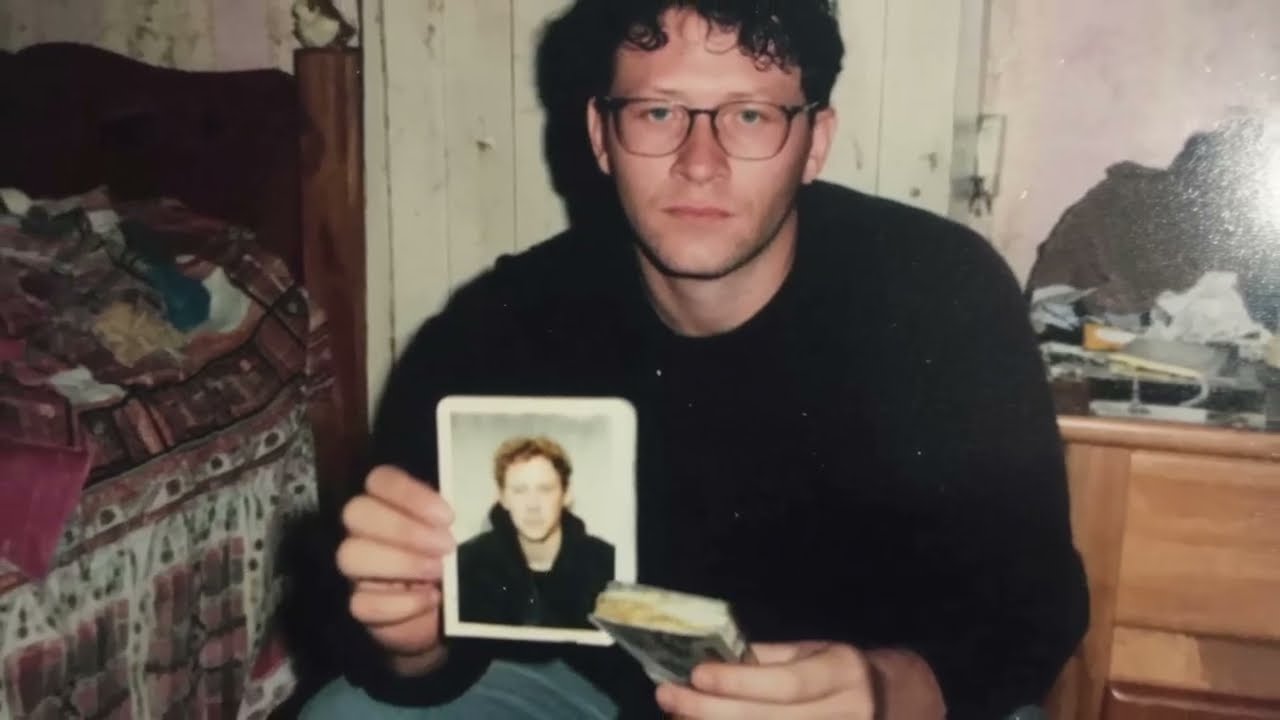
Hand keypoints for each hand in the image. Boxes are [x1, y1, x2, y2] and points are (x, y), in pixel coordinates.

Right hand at [336, 465, 456, 670]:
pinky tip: (430, 600)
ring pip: (349, 555)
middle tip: (446, 546)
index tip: (448, 516)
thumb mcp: (469, 530)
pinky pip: (361, 604)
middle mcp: (365, 531)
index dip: (408, 494)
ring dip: (400, 563)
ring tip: (439, 572)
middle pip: (356, 512)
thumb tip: (486, 497)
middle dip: (404, 529)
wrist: (457, 610)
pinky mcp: (362, 607)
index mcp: (390, 502)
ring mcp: (358, 570)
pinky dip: (400, 604)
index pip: (380, 479)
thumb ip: (468, 510)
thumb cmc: (461, 559)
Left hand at [656, 641, 877, 719]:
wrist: (893, 703)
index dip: (739, 682)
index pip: (786, 683)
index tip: (696, 674)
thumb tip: (713, 660)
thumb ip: (767, 659)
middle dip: (710, 711)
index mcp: (842, 673)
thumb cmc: (841, 671)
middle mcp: (845, 712)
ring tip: (678, 717)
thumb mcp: (813, 652)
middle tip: (668, 696)